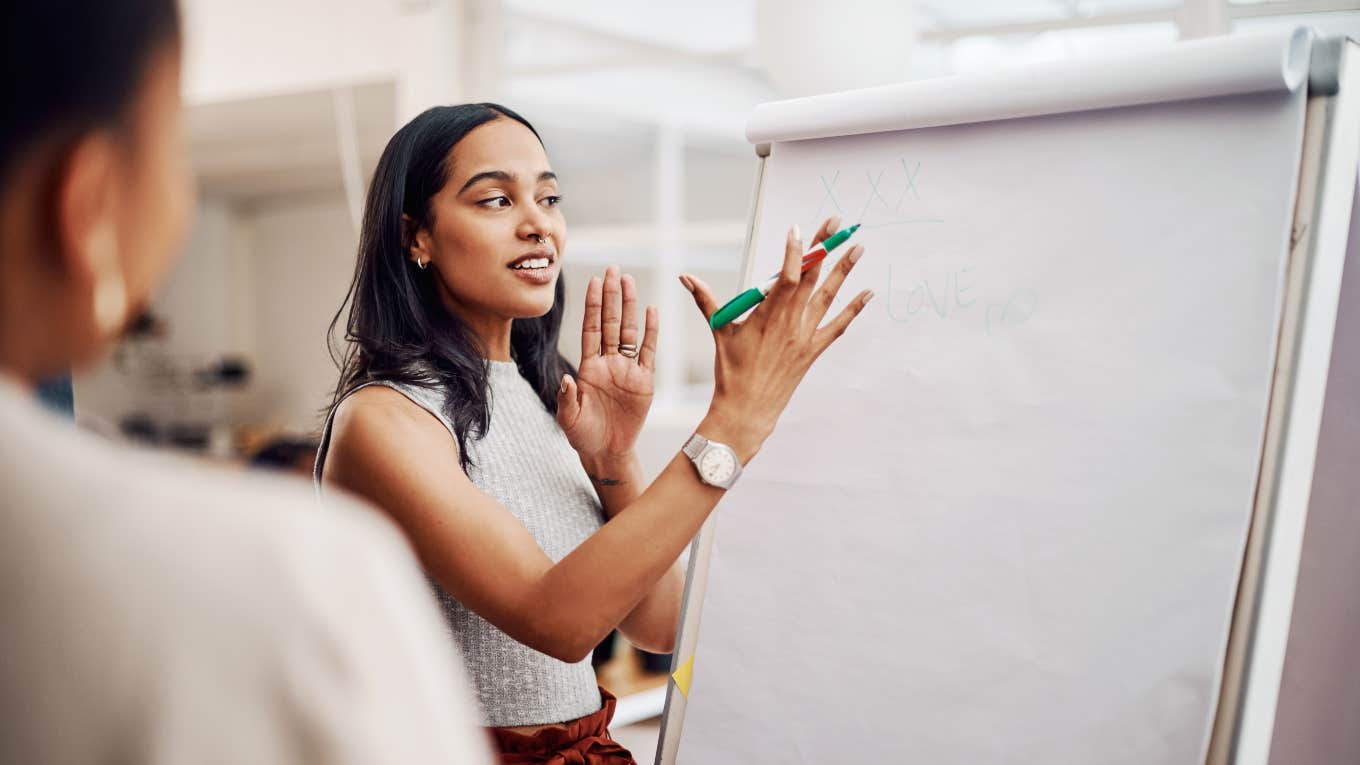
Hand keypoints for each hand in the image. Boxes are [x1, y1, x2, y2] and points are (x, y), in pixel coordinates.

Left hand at [556, 265, 658, 460]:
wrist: (607, 451)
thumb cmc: (584, 435)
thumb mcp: (569, 419)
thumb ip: (566, 399)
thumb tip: (566, 380)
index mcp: (588, 367)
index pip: (591, 329)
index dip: (593, 306)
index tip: (594, 282)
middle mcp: (608, 363)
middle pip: (611, 322)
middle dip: (611, 296)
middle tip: (613, 269)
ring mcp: (627, 370)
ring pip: (630, 331)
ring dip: (630, 306)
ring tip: (629, 281)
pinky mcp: (644, 381)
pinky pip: (648, 352)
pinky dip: (651, 331)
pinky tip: (651, 310)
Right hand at [680, 215, 871, 461]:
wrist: (748, 409)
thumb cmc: (731, 371)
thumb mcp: (719, 331)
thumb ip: (706, 300)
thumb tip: (685, 277)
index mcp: (766, 315)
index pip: (786, 277)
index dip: (794, 252)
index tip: (798, 230)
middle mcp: (790, 323)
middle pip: (811, 277)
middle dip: (824, 248)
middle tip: (837, 224)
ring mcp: (804, 336)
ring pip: (828, 296)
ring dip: (844, 271)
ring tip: (858, 247)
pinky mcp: (813, 350)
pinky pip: (838, 326)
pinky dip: (854, 310)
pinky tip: (868, 293)